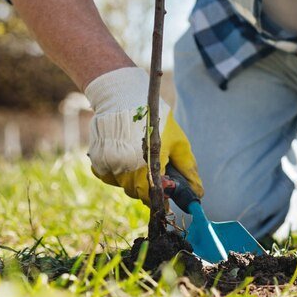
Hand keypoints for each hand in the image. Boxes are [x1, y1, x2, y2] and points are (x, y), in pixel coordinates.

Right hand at [85, 67, 202, 204]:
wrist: (123, 97)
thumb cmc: (156, 119)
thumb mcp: (178, 142)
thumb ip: (187, 169)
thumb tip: (198, 192)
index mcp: (149, 167)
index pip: (154, 198)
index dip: (161, 197)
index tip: (165, 191)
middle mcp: (126, 172)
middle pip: (138, 193)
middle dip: (149, 185)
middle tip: (155, 166)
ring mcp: (110, 168)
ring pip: (124, 186)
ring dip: (133, 178)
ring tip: (139, 155)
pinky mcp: (97, 163)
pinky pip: (110, 176)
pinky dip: (118, 170)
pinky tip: (125, 153)